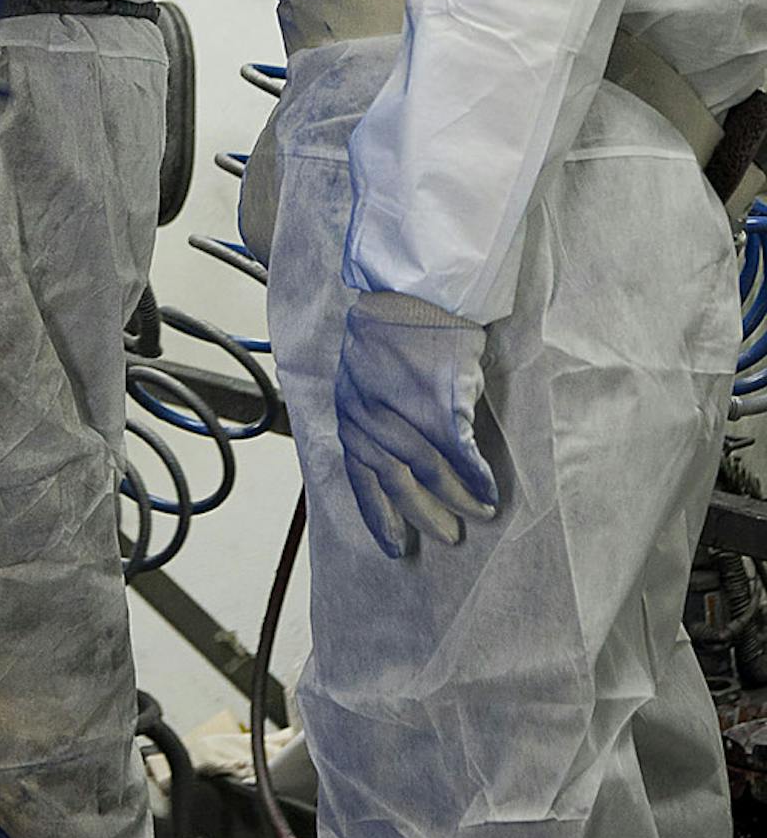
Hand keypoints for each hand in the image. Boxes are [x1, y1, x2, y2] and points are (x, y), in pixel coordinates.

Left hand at [333, 290, 498, 558]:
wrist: (415, 290)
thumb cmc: (393, 332)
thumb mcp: (363, 379)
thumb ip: (373, 421)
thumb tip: (394, 465)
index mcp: (348, 414)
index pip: (360, 478)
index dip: (378, 516)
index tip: (393, 547)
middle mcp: (369, 417)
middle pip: (397, 481)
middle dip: (424, 515)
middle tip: (448, 538)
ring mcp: (404, 409)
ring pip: (431, 471)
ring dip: (458, 499)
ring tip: (479, 515)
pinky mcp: (440, 399)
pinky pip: (459, 450)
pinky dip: (476, 474)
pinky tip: (488, 490)